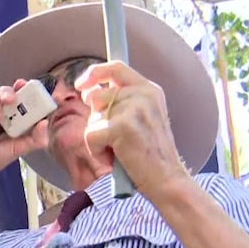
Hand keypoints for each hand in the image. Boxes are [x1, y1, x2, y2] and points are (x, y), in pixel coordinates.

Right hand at [0, 79, 47, 182]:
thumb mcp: (19, 149)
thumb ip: (35, 139)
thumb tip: (44, 123)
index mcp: (18, 114)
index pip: (25, 97)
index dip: (29, 89)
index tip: (30, 88)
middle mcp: (4, 107)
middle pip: (9, 91)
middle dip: (10, 93)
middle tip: (10, 101)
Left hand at [76, 61, 189, 200]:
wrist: (167, 179)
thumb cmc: (150, 155)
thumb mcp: (143, 118)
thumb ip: (122, 102)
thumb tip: (90, 92)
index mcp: (149, 90)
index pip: (116, 68)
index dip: (94, 73)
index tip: (81, 84)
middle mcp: (143, 95)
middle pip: (97, 96)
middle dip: (97, 120)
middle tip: (116, 139)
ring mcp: (134, 109)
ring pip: (93, 117)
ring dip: (98, 137)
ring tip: (118, 149)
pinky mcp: (122, 126)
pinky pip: (90, 134)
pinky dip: (97, 151)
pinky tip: (114, 157)